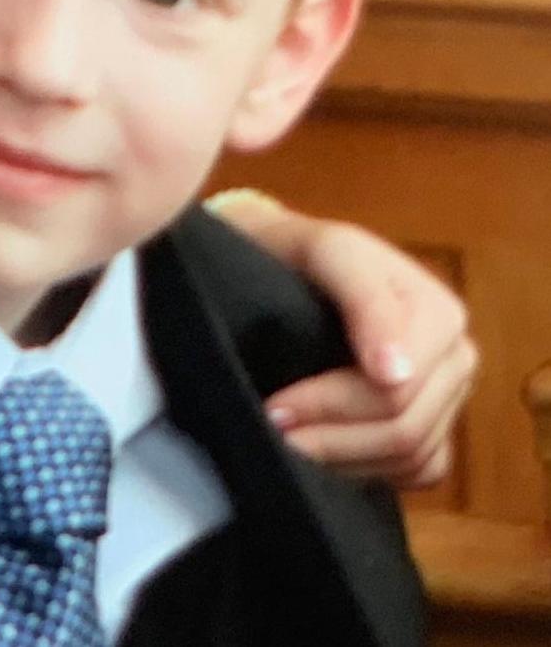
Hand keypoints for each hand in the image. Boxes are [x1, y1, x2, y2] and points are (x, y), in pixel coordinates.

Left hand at [231, 200, 477, 486]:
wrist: (283, 261)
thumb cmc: (300, 253)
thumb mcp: (327, 252)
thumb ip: (365, 299)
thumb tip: (396, 375)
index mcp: (440, 314)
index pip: (395, 391)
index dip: (331, 404)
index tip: (276, 407)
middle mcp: (455, 360)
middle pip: (404, 429)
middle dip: (331, 436)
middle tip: (269, 428)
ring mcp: (448, 398)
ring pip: (409, 457)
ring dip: (342, 458)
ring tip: (286, 443)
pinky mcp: (436, 430)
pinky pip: (416, 473)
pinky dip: (368, 471)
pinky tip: (323, 455)